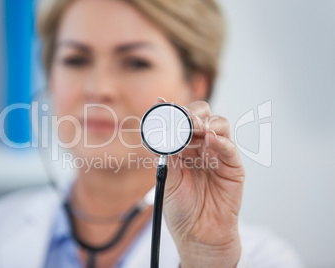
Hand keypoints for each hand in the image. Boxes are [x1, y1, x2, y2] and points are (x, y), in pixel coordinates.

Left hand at [159, 99, 245, 267]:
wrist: (197, 233)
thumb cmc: (181, 207)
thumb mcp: (167, 177)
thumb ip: (166, 153)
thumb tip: (157, 129)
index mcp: (183, 148)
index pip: (180, 122)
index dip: (172, 112)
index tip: (160, 104)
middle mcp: (201, 147)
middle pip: (202, 117)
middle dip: (192, 113)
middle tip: (183, 118)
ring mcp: (218, 154)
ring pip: (218, 125)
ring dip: (206, 123)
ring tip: (196, 127)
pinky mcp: (233, 166)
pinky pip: (228, 147)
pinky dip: (220, 140)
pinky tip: (210, 139)